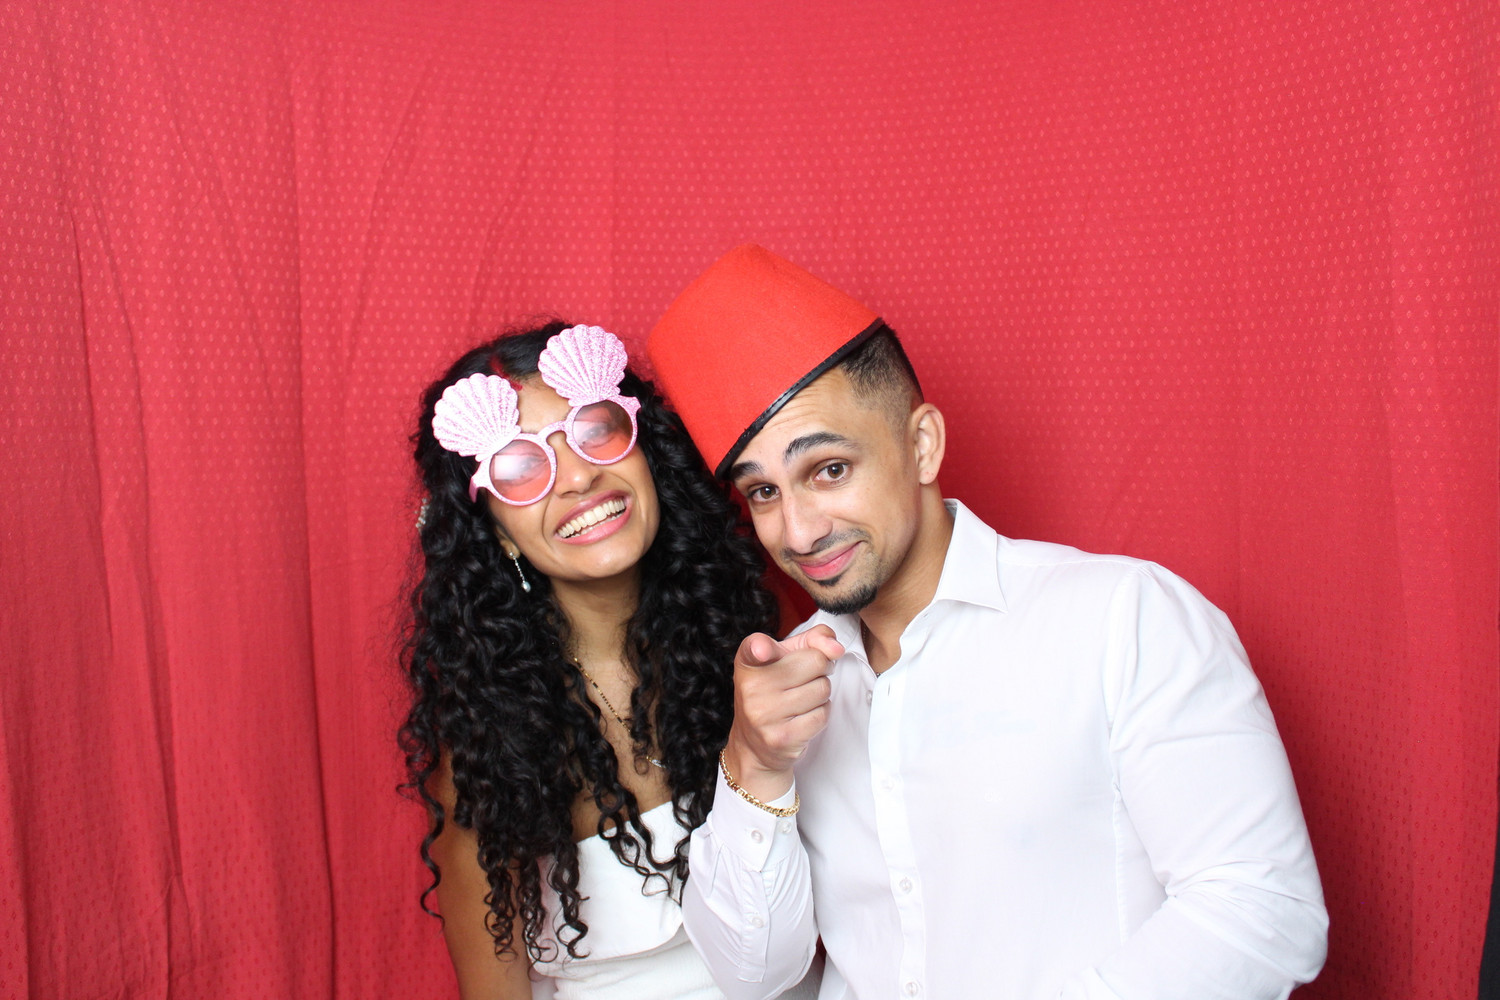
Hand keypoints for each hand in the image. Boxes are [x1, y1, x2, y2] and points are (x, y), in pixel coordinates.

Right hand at [723, 625, 843, 800]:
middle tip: (806, 678)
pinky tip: (803, 716)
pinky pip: (822, 714)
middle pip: (815, 661)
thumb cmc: (776, 691)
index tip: (763, 650)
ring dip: (821, 693)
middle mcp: (751, 688)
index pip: (755, 646)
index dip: (762, 647)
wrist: (755, 744)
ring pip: (823, 689)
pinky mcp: (782, 738)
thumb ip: (814, 639)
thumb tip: (836, 649)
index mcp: (748, 661)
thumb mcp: (787, 656)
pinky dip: (821, 713)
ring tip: (802, 699)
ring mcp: (765, 715)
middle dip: (820, 668)